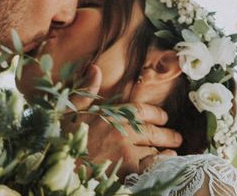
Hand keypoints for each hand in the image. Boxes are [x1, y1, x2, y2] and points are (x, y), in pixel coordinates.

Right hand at [65, 64, 181, 177]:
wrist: (60, 160)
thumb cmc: (62, 135)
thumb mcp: (70, 108)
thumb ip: (87, 89)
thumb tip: (95, 67)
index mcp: (112, 114)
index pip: (143, 110)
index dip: (157, 114)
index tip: (163, 117)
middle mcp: (123, 131)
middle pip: (155, 131)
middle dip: (168, 135)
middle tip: (177, 137)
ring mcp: (127, 151)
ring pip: (156, 150)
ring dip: (166, 151)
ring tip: (171, 152)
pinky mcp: (127, 169)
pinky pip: (151, 167)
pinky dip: (160, 165)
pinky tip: (163, 166)